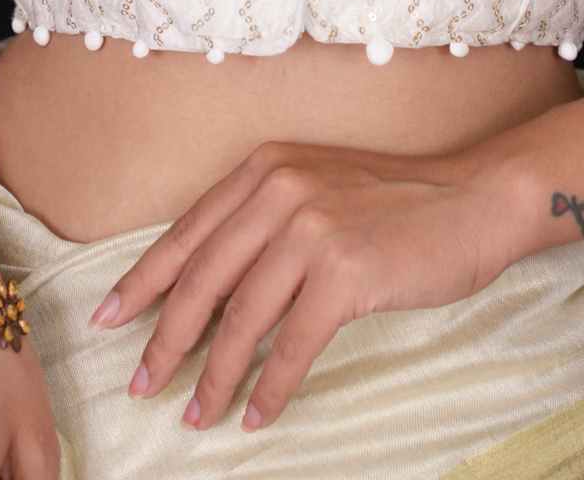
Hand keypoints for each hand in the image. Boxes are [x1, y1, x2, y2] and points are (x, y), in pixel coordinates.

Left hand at [87, 136, 533, 435]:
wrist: (472, 198)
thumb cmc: (395, 201)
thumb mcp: (317, 189)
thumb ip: (263, 222)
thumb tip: (204, 288)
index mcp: (265, 168)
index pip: (188, 232)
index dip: (144, 280)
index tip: (111, 318)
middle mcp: (280, 190)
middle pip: (202, 279)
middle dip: (165, 339)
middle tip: (141, 383)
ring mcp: (313, 229)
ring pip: (241, 318)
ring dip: (214, 375)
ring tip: (196, 413)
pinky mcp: (346, 272)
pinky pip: (292, 344)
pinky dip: (270, 387)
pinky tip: (258, 413)